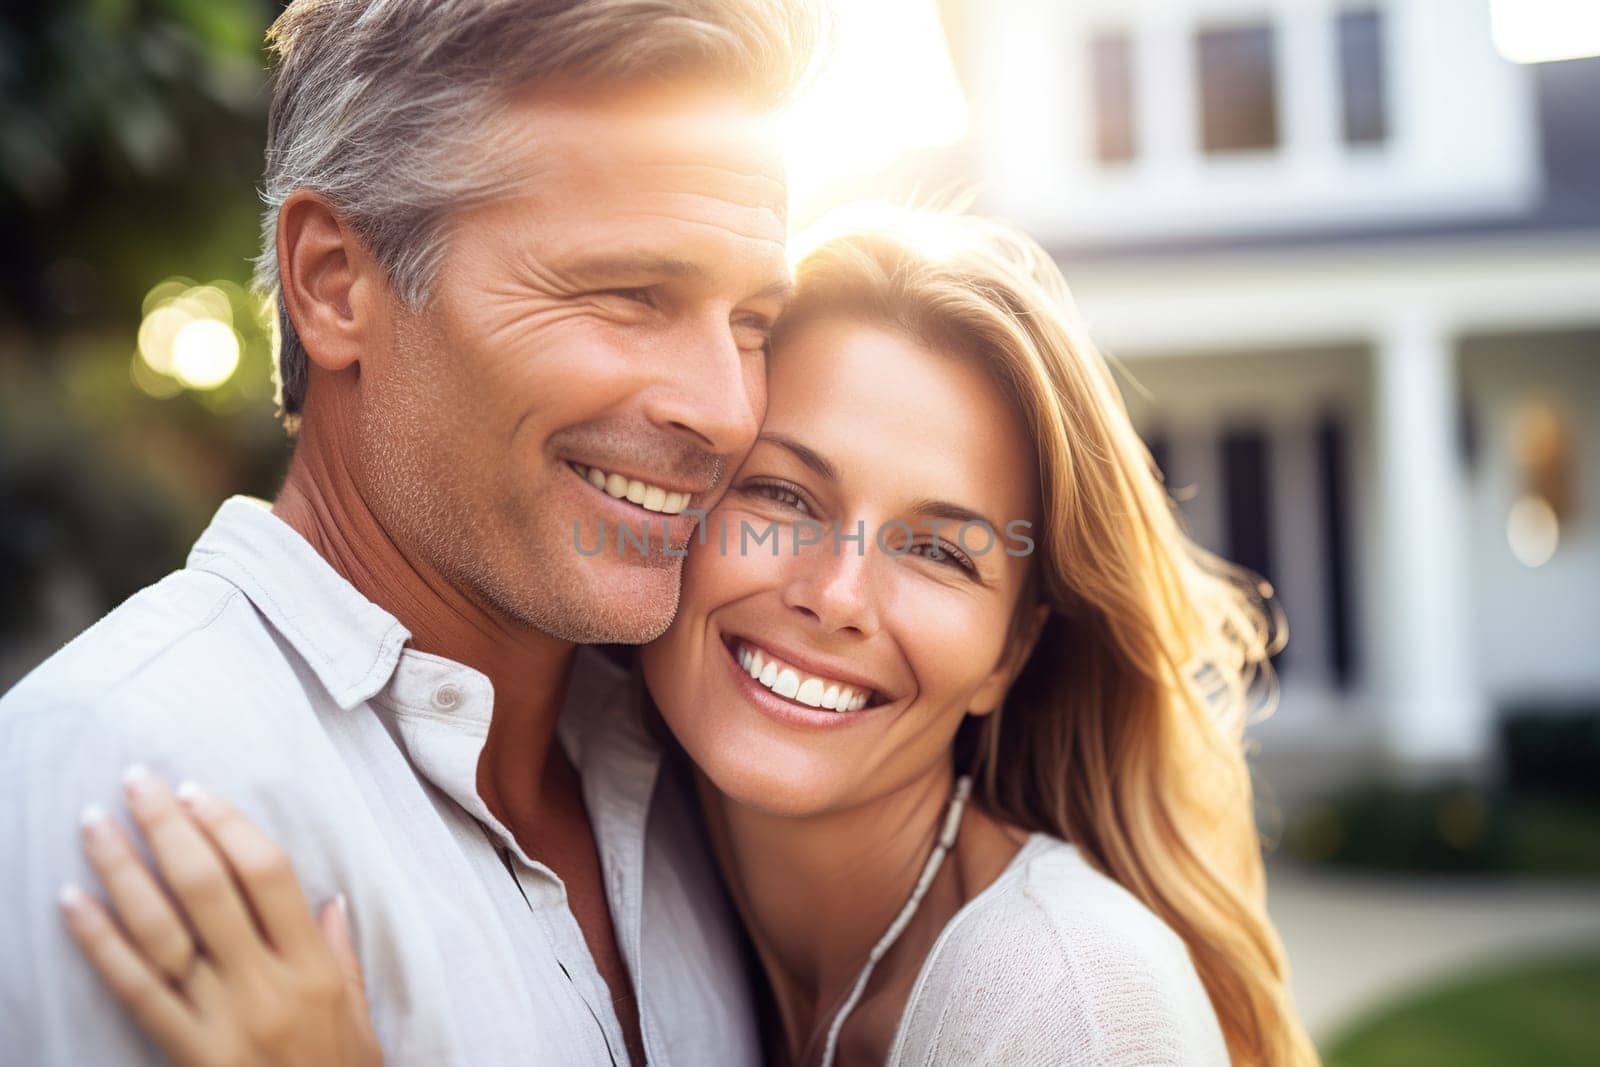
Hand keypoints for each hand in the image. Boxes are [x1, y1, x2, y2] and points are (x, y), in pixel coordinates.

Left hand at [59, 766, 382, 1066]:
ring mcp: (222, 1019)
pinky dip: (100, 943)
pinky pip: (136, 991)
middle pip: (210, 889)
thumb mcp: (360, 1017)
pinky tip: (72, 903)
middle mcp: (267, 984)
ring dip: (124, 871)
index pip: (269, 875)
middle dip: (169, 828)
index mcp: (314, 966)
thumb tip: (326, 900)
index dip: (229, 825)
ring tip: (94, 824)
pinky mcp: (188, 1054)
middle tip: (137, 781)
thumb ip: (343, 956)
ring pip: (164, 930)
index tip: (196, 791)